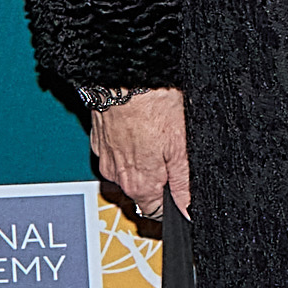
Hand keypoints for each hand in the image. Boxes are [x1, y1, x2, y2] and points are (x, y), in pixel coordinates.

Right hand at [89, 86, 189, 220]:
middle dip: (158, 181)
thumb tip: (188, 207)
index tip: (181, 195)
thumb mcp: (180, 146)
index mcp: (138, 183)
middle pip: (142, 192)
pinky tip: (141, 128)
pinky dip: (129, 145)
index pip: (155, 212)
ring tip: (158, 138)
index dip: (172, 205)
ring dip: (143, 161)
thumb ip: (184, 182)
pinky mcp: (99, 138)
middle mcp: (116, 175)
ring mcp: (105, 156)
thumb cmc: (152, 103)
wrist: (124, 74)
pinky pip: (117, 152)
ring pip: (129, 171)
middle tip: (173, 157)